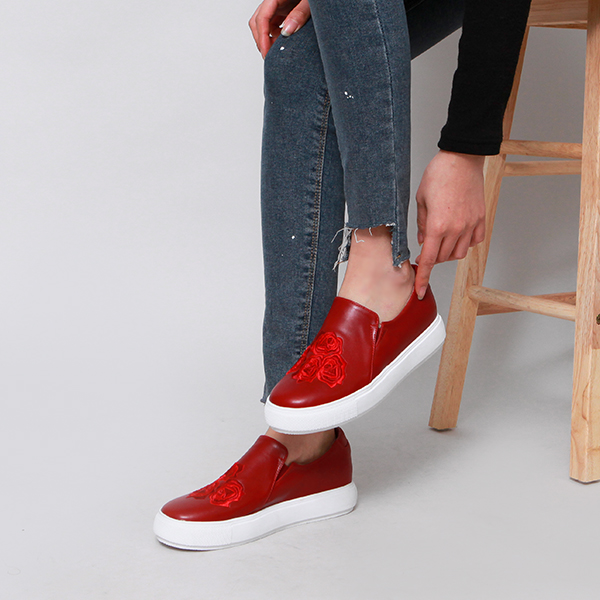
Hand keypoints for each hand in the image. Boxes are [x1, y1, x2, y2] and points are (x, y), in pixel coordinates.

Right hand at [249, 0, 310, 57]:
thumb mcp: (310, 3)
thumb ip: (299, 14)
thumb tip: (287, 32)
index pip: (262, 18)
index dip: (262, 38)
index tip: (266, 52)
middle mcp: (275, 0)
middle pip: (258, 21)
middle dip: (261, 40)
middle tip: (269, 56)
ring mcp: (279, 5)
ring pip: (264, 24)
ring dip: (268, 38)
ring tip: (276, 51)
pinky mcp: (284, 9)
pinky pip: (274, 24)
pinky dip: (275, 35)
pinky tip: (282, 42)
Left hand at [414, 150, 485, 298]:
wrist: (462, 158)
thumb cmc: (439, 175)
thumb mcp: (420, 200)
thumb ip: (421, 224)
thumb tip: (421, 241)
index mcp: (437, 226)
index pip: (428, 259)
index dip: (423, 277)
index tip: (419, 291)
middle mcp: (455, 229)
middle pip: (442, 258)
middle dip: (432, 258)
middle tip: (425, 249)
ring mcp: (470, 224)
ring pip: (458, 253)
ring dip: (447, 252)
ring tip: (441, 240)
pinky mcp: (481, 218)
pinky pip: (474, 241)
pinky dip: (465, 243)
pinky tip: (457, 235)